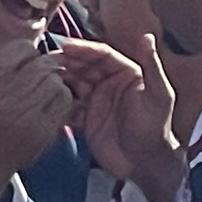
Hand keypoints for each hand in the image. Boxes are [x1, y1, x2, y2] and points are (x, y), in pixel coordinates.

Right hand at [0, 40, 72, 170]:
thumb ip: (9, 59)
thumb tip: (36, 47)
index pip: (23, 48)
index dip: (31, 54)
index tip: (30, 63)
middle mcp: (5, 91)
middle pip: (42, 65)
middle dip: (48, 68)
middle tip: (45, 77)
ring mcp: (24, 111)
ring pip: (55, 81)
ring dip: (56, 84)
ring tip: (46, 92)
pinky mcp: (41, 126)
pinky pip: (63, 100)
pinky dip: (63, 99)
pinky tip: (53, 104)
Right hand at [59, 34, 176, 180]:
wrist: (146, 164)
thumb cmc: (156, 128)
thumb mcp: (158, 95)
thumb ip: (152, 66)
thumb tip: (148, 37)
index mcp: (127, 73)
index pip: (102, 55)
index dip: (84, 49)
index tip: (66, 46)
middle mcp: (110, 84)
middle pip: (84, 67)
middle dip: (66, 62)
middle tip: (47, 60)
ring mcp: (97, 102)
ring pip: (74, 84)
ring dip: (59, 80)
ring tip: (42, 78)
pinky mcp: (87, 120)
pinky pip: (69, 107)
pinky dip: (59, 103)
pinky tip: (48, 101)